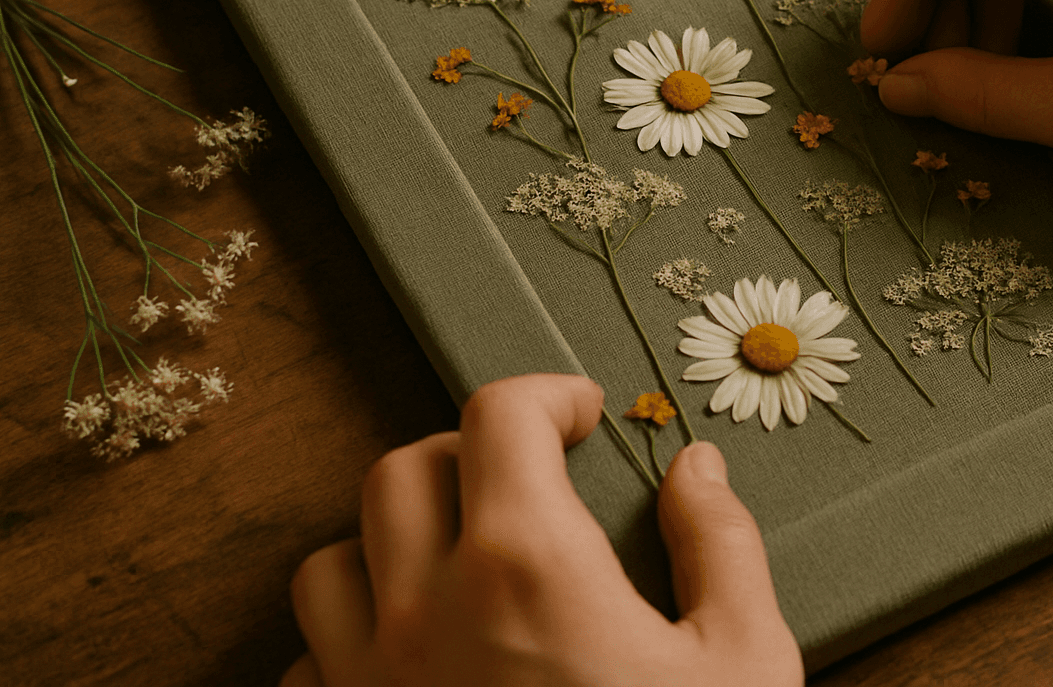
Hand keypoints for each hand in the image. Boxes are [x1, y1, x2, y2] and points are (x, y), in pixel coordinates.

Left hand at [283, 373, 801, 686]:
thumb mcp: (744, 664)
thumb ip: (721, 549)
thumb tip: (697, 469)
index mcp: (527, 566)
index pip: (499, 416)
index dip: (546, 393)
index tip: (583, 413)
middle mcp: (426, 613)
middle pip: (403, 469)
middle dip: (469, 455)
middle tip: (528, 482)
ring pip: (332, 562)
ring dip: (391, 543)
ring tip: (458, 565)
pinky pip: (308, 666)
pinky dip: (349, 643)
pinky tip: (414, 662)